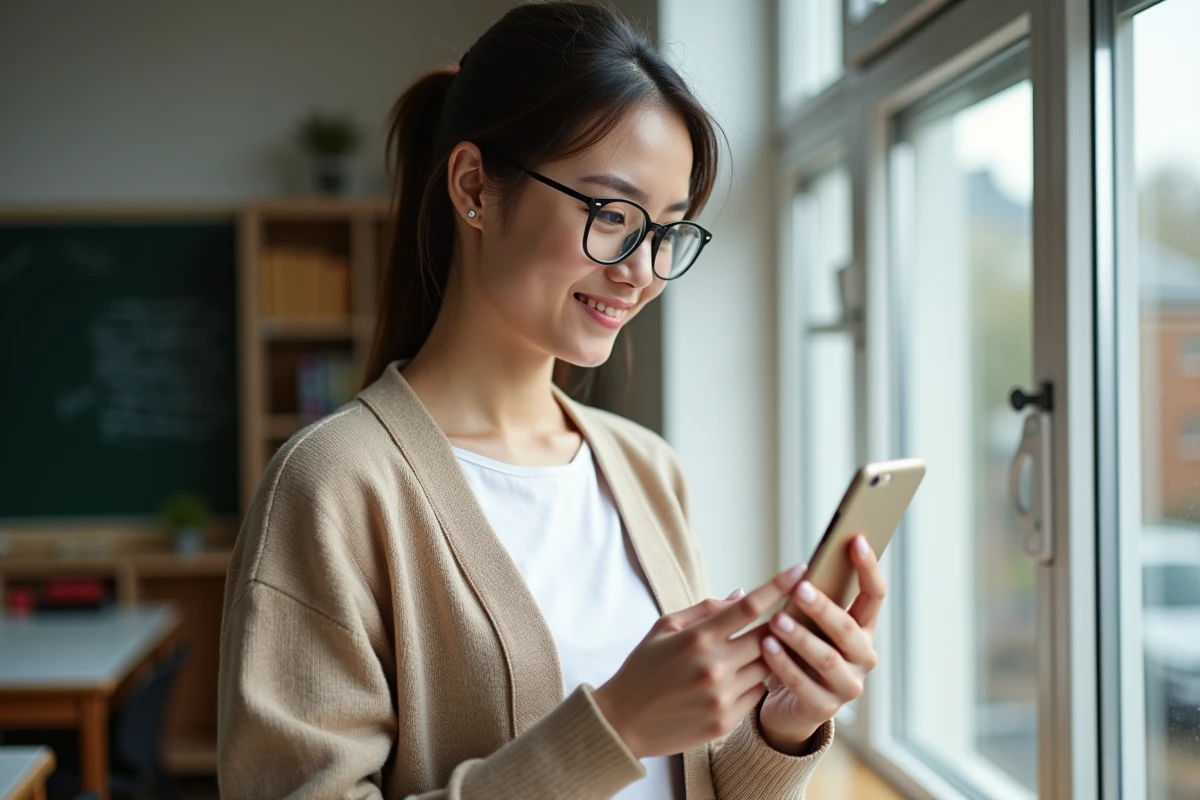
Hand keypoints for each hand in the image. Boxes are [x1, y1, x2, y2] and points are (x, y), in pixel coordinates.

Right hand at [592, 564, 806, 758]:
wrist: (623, 723)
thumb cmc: (643, 668)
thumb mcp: (664, 627)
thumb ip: (705, 609)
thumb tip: (743, 594)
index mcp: (697, 639)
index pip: (749, 607)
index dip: (778, 586)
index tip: (801, 569)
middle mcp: (714, 668)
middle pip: (768, 638)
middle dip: (779, 625)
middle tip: (785, 616)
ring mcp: (722, 698)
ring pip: (768, 668)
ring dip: (766, 656)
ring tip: (751, 652)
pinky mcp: (726, 722)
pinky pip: (757, 694)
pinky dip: (754, 682)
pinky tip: (735, 679)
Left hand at [756, 535, 884, 753]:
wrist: (787, 706)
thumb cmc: (797, 651)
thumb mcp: (806, 624)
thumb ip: (810, 600)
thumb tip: (802, 566)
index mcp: (862, 629)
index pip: (874, 595)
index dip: (868, 568)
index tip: (855, 540)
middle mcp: (862, 657)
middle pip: (848, 629)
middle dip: (824, 608)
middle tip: (800, 589)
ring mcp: (847, 686)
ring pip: (827, 659)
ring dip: (800, 637)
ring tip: (776, 620)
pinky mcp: (823, 709)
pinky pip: (804, 685)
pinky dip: (784, 664)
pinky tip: (766, 647)